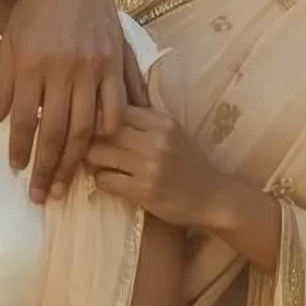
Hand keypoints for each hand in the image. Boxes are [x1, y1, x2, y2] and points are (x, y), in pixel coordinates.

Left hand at [0, 0, 137, 203]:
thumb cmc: (35, 12)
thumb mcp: (10, 45)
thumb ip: (3, 86)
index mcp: (32, 66)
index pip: (25, 118)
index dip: (20, 149)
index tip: (17, 172)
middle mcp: (63, 70)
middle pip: (56, 130)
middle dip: (47, 167)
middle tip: (43, 196)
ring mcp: (92, 68)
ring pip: (86, 126)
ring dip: (75, 161)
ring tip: (67, 185)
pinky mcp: (115, 63)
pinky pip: (116, 106)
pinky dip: (109, 131)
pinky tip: (102, 151)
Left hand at [85, 105, 250, 233]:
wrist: (214, 199)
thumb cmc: (189, 164)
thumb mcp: (173, 133)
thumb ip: (144, 121)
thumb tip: (103, 107)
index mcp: (163, 121)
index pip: (117, 108)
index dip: (101, 117)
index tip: (97, 127)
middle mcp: (156, 140)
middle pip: (102, 129)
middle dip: (92, 139)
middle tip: (92, 147)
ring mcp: (149, 166)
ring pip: (97, 154)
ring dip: (93, 160)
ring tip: (100, 164)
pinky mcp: (142, 191)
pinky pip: (103, 180)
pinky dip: (101, 180)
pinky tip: (111, 181)